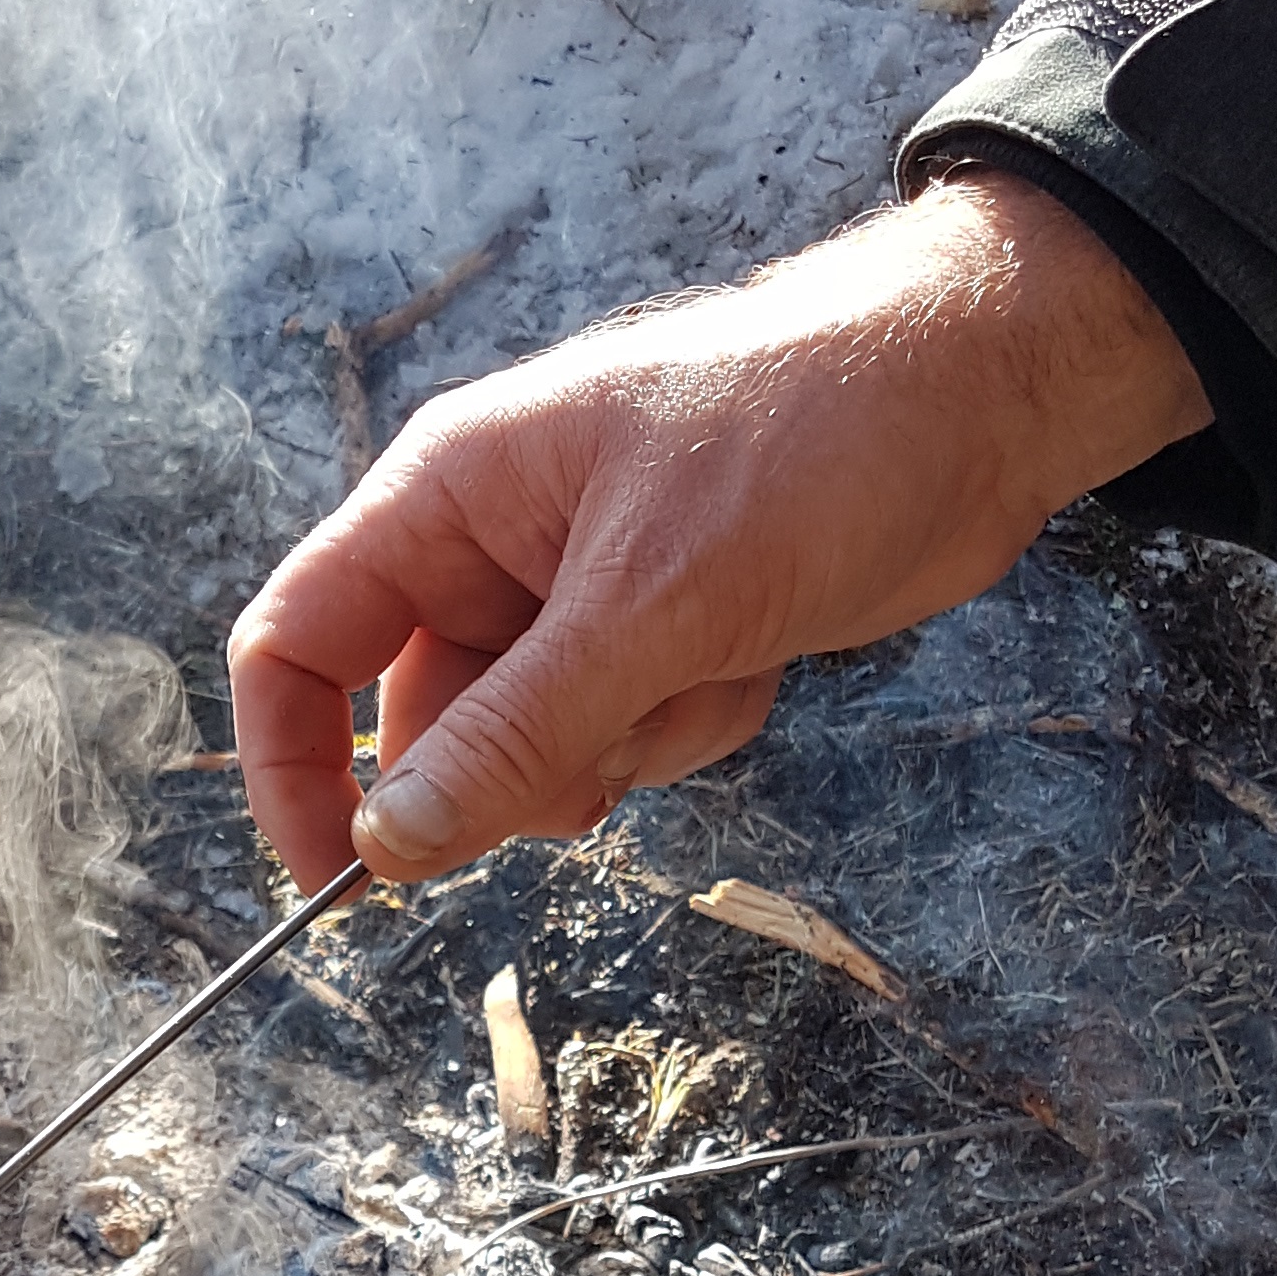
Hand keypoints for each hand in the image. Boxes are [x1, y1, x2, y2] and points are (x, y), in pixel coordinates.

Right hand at [228, 172, 1213, 890]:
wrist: (980, 394)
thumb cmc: (806, 439)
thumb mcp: (649, 604)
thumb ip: (511, 734)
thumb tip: (388, 846)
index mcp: (446, 497)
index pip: (299, 643)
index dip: (296, 767)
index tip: (341, 881)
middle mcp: (492, 548)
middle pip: (424, 723)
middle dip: (514, 766)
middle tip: (606, 752)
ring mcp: (579, 596)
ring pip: (534, 748)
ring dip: (622, 746)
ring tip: (714, 659)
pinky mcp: (661, 633)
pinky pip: (625, 738)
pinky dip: (689, 726)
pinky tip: (760, 654)